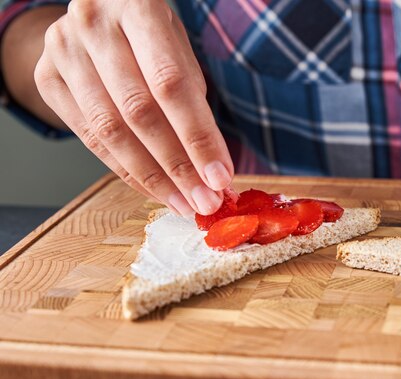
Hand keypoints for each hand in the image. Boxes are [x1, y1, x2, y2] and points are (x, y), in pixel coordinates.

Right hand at [33, 0, 233, 215]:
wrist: (95, 11)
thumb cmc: (148, 34)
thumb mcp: (177, 48)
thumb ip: (191, 97)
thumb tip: (211, 166)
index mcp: (138, 7)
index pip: (171, 85)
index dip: (197, 137)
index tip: (220, 177)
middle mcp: (93, 24)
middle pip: (138, 112)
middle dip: (177, 166)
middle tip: (205, 201)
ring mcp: (64, 51)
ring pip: (110, 132)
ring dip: (152, 178)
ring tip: (183, 203)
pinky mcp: (46, 78)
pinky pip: (90, 139)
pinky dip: (126, 170)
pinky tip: (153, 189)